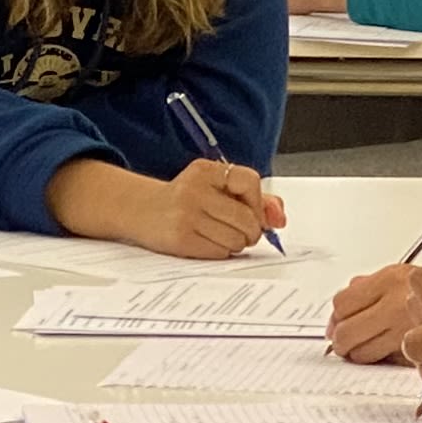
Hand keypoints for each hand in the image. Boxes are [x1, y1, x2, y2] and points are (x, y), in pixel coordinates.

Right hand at [149, 160, 285, 259]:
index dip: (258, 203)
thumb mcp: (217, 189)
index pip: (249, 181)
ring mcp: (185, 214)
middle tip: (242, 232)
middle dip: (251, 231)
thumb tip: (279, 218)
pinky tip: (209, 243)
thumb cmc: (185, 200)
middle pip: (247, 218)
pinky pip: (220, 252)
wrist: (141, 210)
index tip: (253, 212)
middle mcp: (195, 189)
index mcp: (206, 170)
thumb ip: (254, 198)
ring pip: (236, 239)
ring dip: (237, 244)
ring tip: (222, 236)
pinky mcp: (180, 238)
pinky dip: (221, 252)